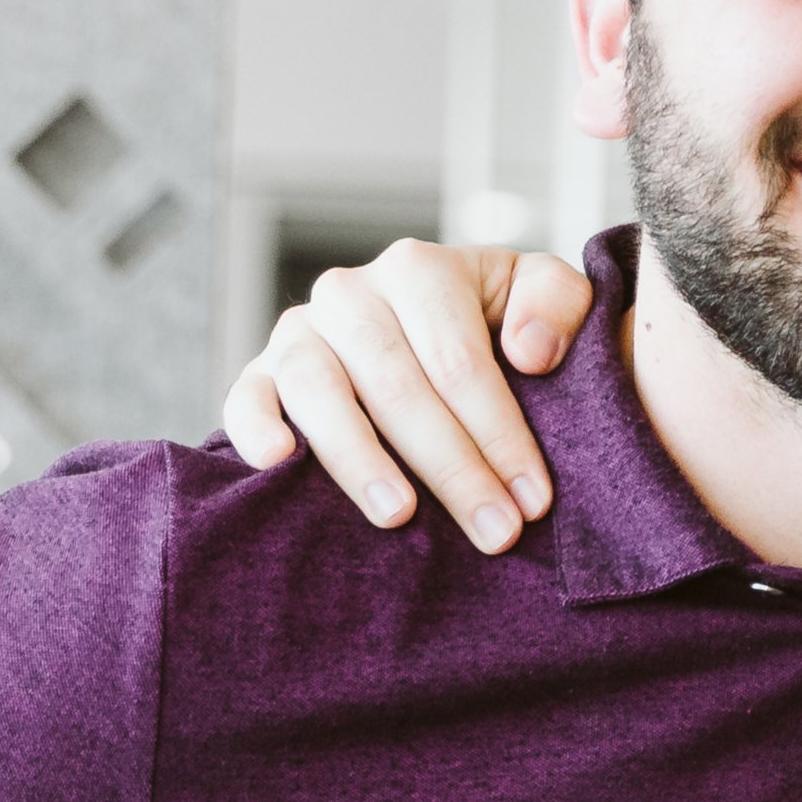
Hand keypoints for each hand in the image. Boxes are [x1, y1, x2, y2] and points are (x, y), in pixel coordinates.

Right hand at [219, 241, 593, 549]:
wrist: (424, 324)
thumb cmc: (491, 321)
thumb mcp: (537, 292)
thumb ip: (556, 302)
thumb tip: (530, 352)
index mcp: (418, 270)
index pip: (460, 362)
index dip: (500, 434)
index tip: (533, 499)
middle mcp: (350, 294)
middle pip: (399, 388)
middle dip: (453, 468)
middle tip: (494, 532)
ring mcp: (297, 333)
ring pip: (322, 394)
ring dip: (361, 460)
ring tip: (400, 516)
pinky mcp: (259, 373)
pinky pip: (245, 399)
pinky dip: (255, 429)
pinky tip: (279, 465)